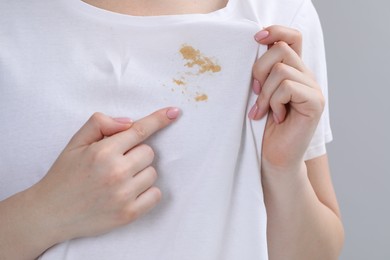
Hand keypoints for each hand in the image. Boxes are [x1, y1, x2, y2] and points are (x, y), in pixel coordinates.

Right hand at [31, 107, 179, 241]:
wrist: (51, 212)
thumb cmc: (65, 175)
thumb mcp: (75, 142)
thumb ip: (100, 124)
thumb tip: (129, 123)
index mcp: (103, 152)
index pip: (139, 130)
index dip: (158, 119)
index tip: (174, 112)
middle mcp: (116, 172)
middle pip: (149, 152)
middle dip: (136, 154)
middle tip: (116, 163)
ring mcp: (124, 195)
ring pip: (153, 173)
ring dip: (140, 173)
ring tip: (118, 180)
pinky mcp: (129, 214)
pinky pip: (156, 195)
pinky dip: (147, 192)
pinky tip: (128, 192)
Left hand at [250, 25, 324, 172]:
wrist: (275, 157)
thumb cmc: (264, 127)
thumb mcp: (260, 94)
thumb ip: (263, 73)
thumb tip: (255, 48)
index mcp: (293, 72)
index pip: (292, 37)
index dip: (275, 31)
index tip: (256, 39)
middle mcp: (306, 76)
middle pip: (281, 49)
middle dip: (259, 70)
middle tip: (255, 93)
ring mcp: (313, 89)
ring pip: (281, 69)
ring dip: (265, 93)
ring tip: (263, 111)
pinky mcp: (315, 102)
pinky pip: (287, 87)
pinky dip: (274, 102)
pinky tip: (276, 117)